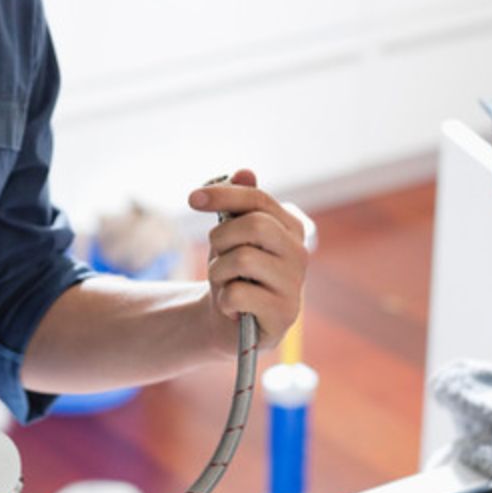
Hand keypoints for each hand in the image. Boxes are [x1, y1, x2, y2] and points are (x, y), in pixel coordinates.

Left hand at [189, 169, 312, 354]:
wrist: (229, 320)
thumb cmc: (232, 271)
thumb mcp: (230, 234)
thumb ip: (238, 203)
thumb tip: (244, 172)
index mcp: (290, 228)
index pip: (259, 200)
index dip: (224, 194)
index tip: (192, 199)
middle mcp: (299, 254)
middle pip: (254, 226)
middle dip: (221, 238)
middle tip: (216, 254)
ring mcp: (294, 286)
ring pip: (242, 260)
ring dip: (218, 272)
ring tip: (224, 283)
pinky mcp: (282, 316)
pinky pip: (238, 295)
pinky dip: (223, 300)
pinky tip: (231, 307)